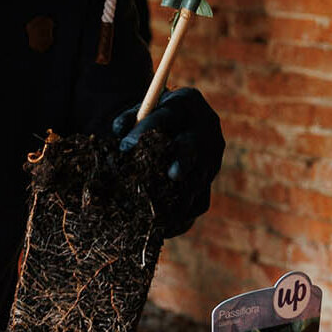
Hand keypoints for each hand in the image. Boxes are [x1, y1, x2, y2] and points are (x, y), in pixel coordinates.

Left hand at [112, 86, 223, 236]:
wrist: (181, 121)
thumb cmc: (154, 116)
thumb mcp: (143, 109)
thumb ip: (129, 119)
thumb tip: (118, 132)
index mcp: (187, 103)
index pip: (167, 116)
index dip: (146, 130)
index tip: (125, 146)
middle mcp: (205, 128)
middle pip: (193, 148)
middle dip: (183, 161)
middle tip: (172, 176)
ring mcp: (212, 155)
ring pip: (198, 179)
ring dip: (181, 197)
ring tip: (162, 215)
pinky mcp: (210, 177)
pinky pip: (201, 200)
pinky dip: (184, 215)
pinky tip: (166, 227)